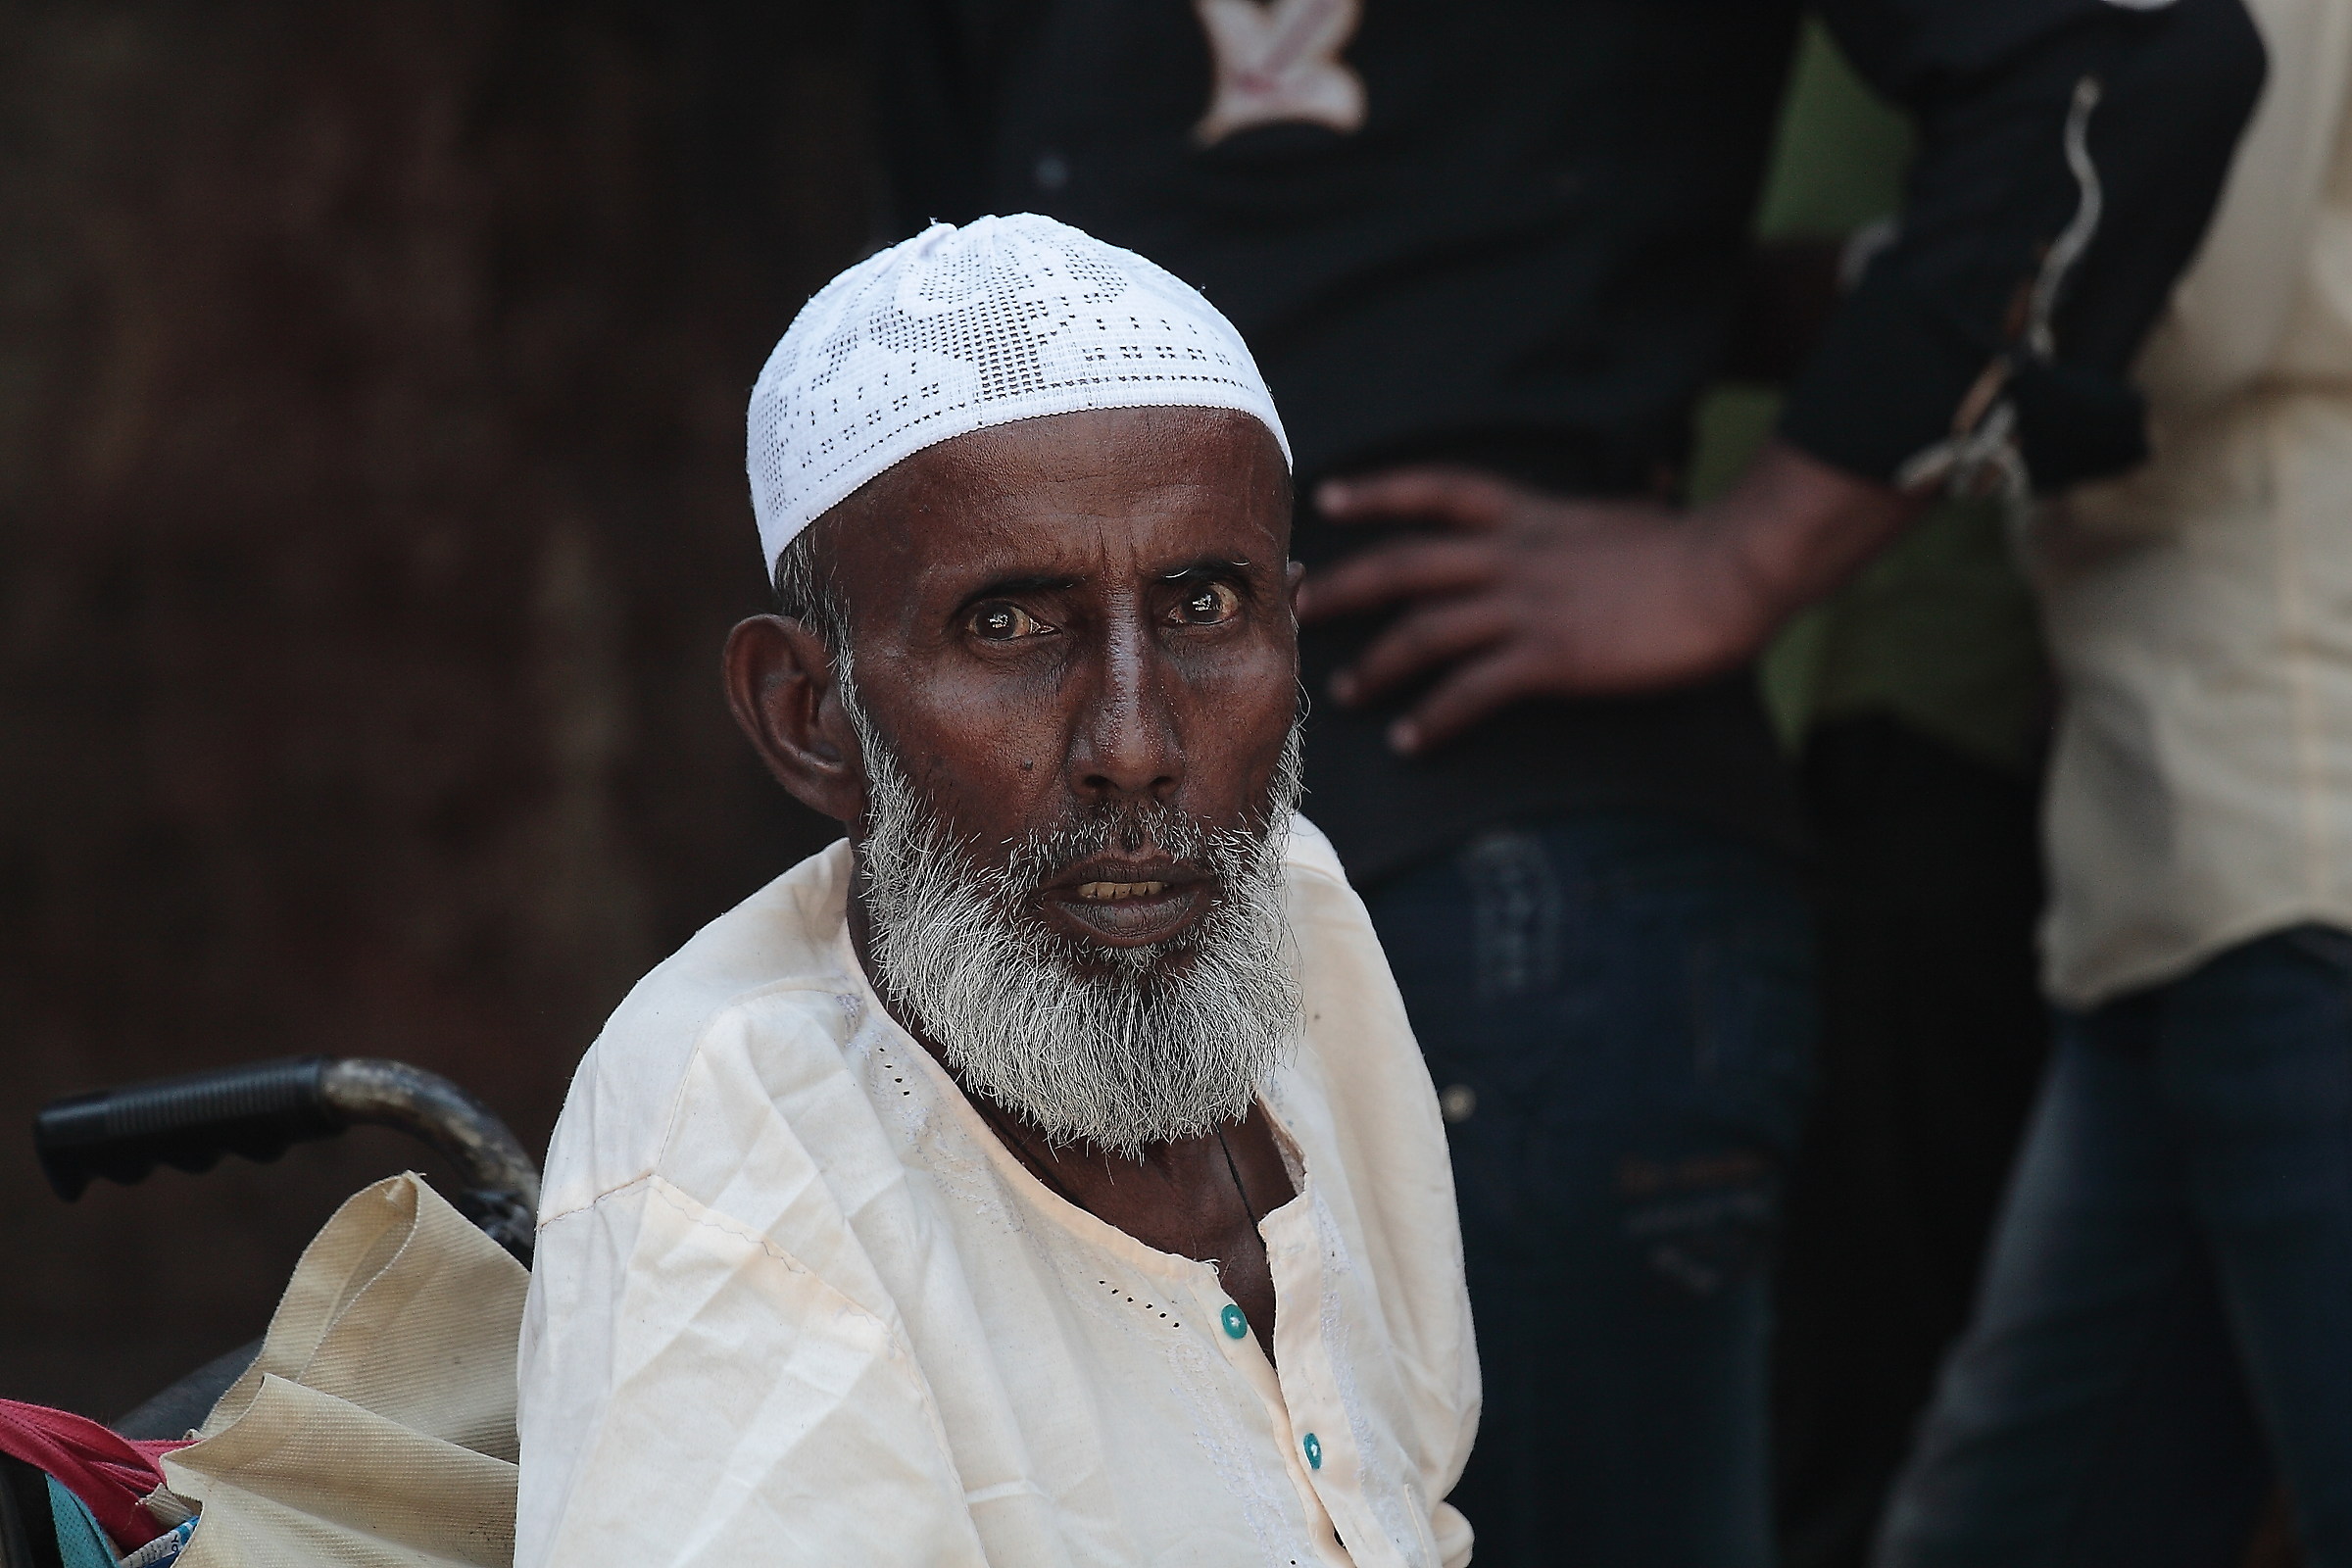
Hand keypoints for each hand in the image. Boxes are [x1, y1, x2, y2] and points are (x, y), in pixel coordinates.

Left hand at [1296, 439, 1919, 753]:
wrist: (1734, 570)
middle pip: (1401, 564)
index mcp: (1531, 514)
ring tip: (1343, 694)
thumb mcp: (1634, 511)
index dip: (1379, 491)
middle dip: (1340, 586)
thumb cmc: (1696, 546)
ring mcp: (1527, 605)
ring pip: (1422, 631)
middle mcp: (1514, 555)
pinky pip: (1472, 691)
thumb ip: (1602, 516)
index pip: (1437, 491)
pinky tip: (1411, 741)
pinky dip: (1434, 718)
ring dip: (1375, 665)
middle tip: (1293, 606)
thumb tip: (1645, 482)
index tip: (1329, 498)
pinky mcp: (1550, 656)